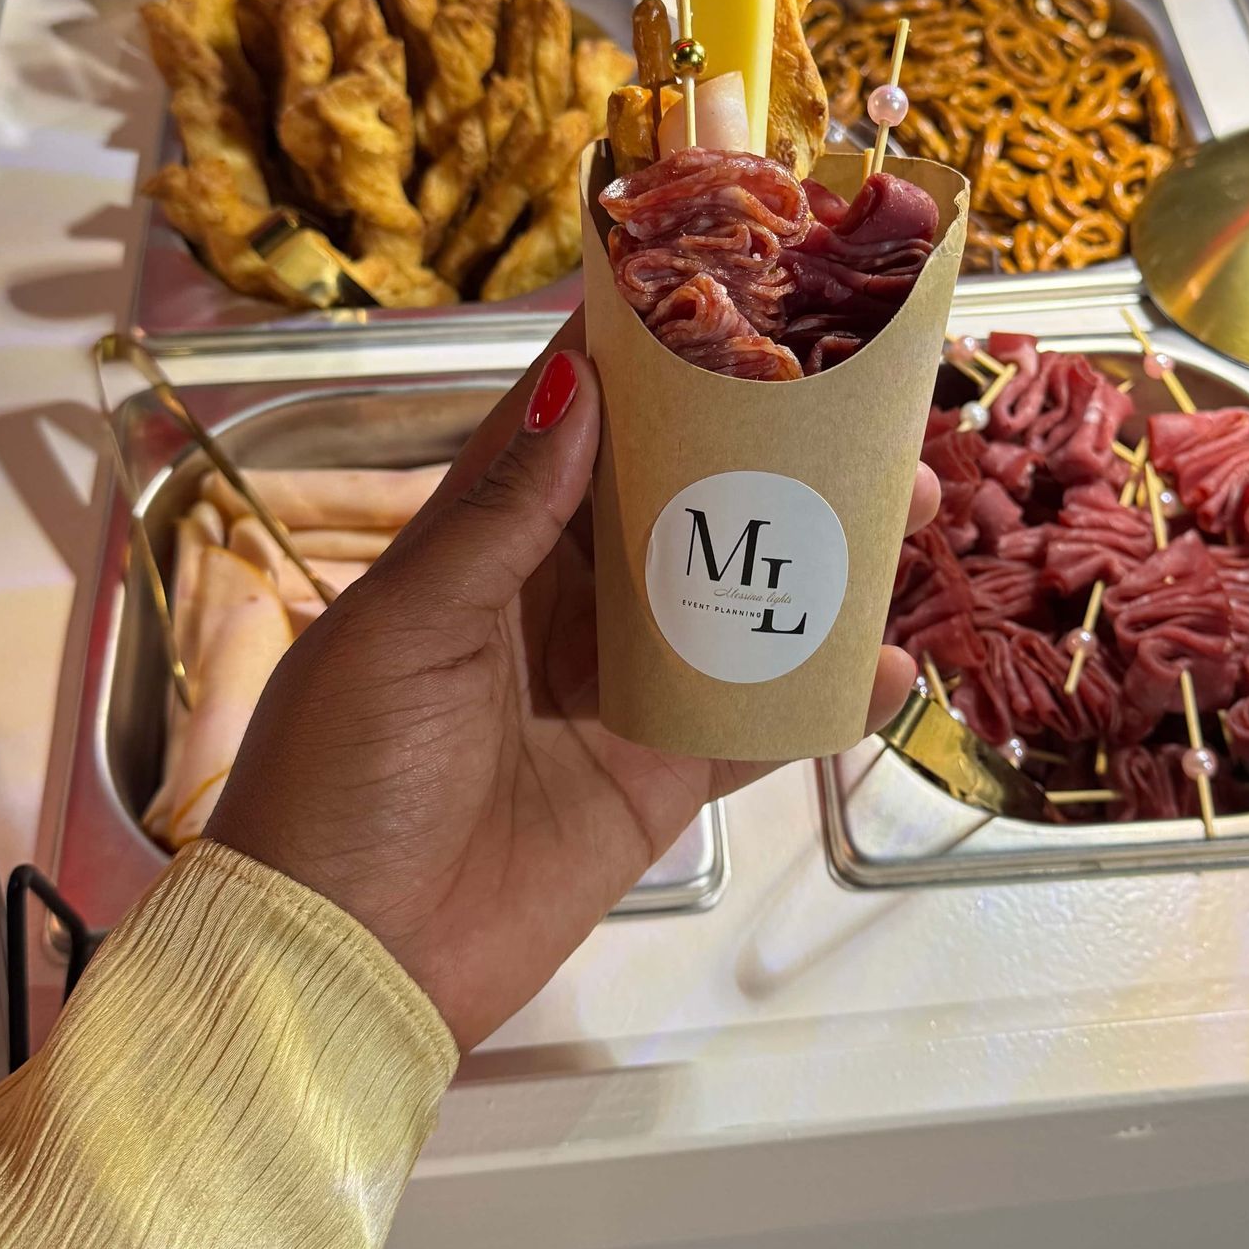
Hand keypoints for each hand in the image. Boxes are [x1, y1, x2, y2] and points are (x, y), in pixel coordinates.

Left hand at [210, 317, 939, 1053]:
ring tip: (907, 508)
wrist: (343, 964)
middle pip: (681, 502)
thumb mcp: (406, 630)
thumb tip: (577, 384)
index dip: (645, 356)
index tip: (731, 285)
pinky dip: (821, 697)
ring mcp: (614, 693)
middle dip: (770, 451)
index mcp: (480, 547)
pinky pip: (754, 727)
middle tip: (868, 408)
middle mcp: (556, 604)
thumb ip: (500, 515)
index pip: (572, 423)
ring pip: (735, 599)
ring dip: (818, 557)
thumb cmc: (341, 781)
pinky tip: (888, 664)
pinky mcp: (655, 782)